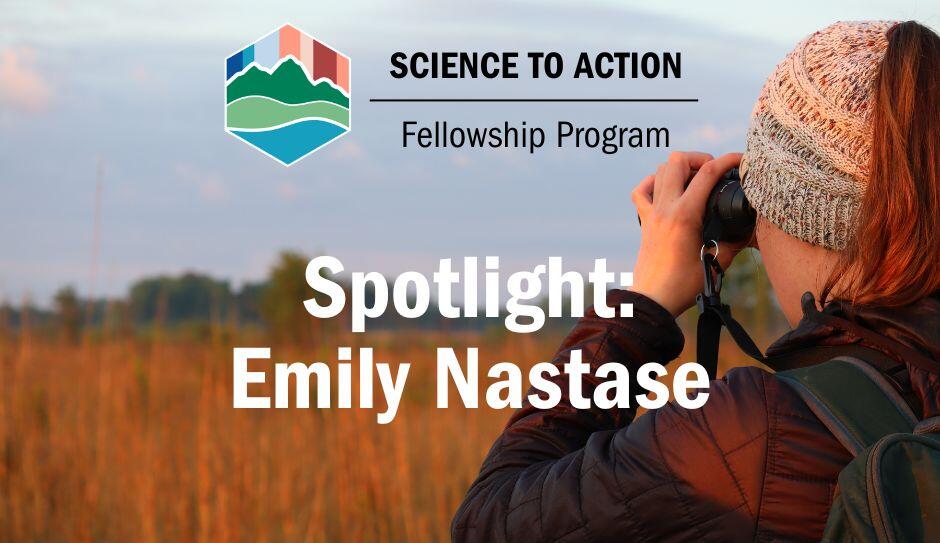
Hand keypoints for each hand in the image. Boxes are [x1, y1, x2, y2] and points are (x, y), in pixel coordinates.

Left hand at [629, 151, 744, 315]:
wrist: (654, 299)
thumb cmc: (684, 285)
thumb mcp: (719, 261)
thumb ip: (735, 241)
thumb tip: (749, 229)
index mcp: (685, 215)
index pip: (708, 174)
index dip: (728, 160)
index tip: (741, 160)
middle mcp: (666, 208)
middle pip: (677, 161)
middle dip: (700, 158)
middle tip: (715, 171)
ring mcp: (652, 213)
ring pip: (660, 171)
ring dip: (680, 168)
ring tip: (696, 179)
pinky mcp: (644, 221)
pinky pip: (641, 191)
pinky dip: (653, 182)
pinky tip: (666, 188)